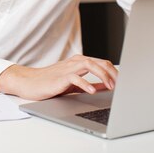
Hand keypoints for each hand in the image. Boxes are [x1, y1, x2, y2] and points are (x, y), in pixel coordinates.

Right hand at [0, 54, 117, 100]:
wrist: (30, 82)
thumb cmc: (50, 82)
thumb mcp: (74, 83)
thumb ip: (90, 83)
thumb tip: (106, 86)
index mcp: (80, 62)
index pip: (103, 63)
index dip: (115, 72)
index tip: (124, 83)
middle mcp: (75, 62)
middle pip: (100, 62)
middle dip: (113, 73)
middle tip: (122, 84)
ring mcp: (68, 68)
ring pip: (90, 65)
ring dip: (103, 75)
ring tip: (111, 86)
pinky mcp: (60, 77)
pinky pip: (76, 77)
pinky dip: (86, 84)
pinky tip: (92, 91)